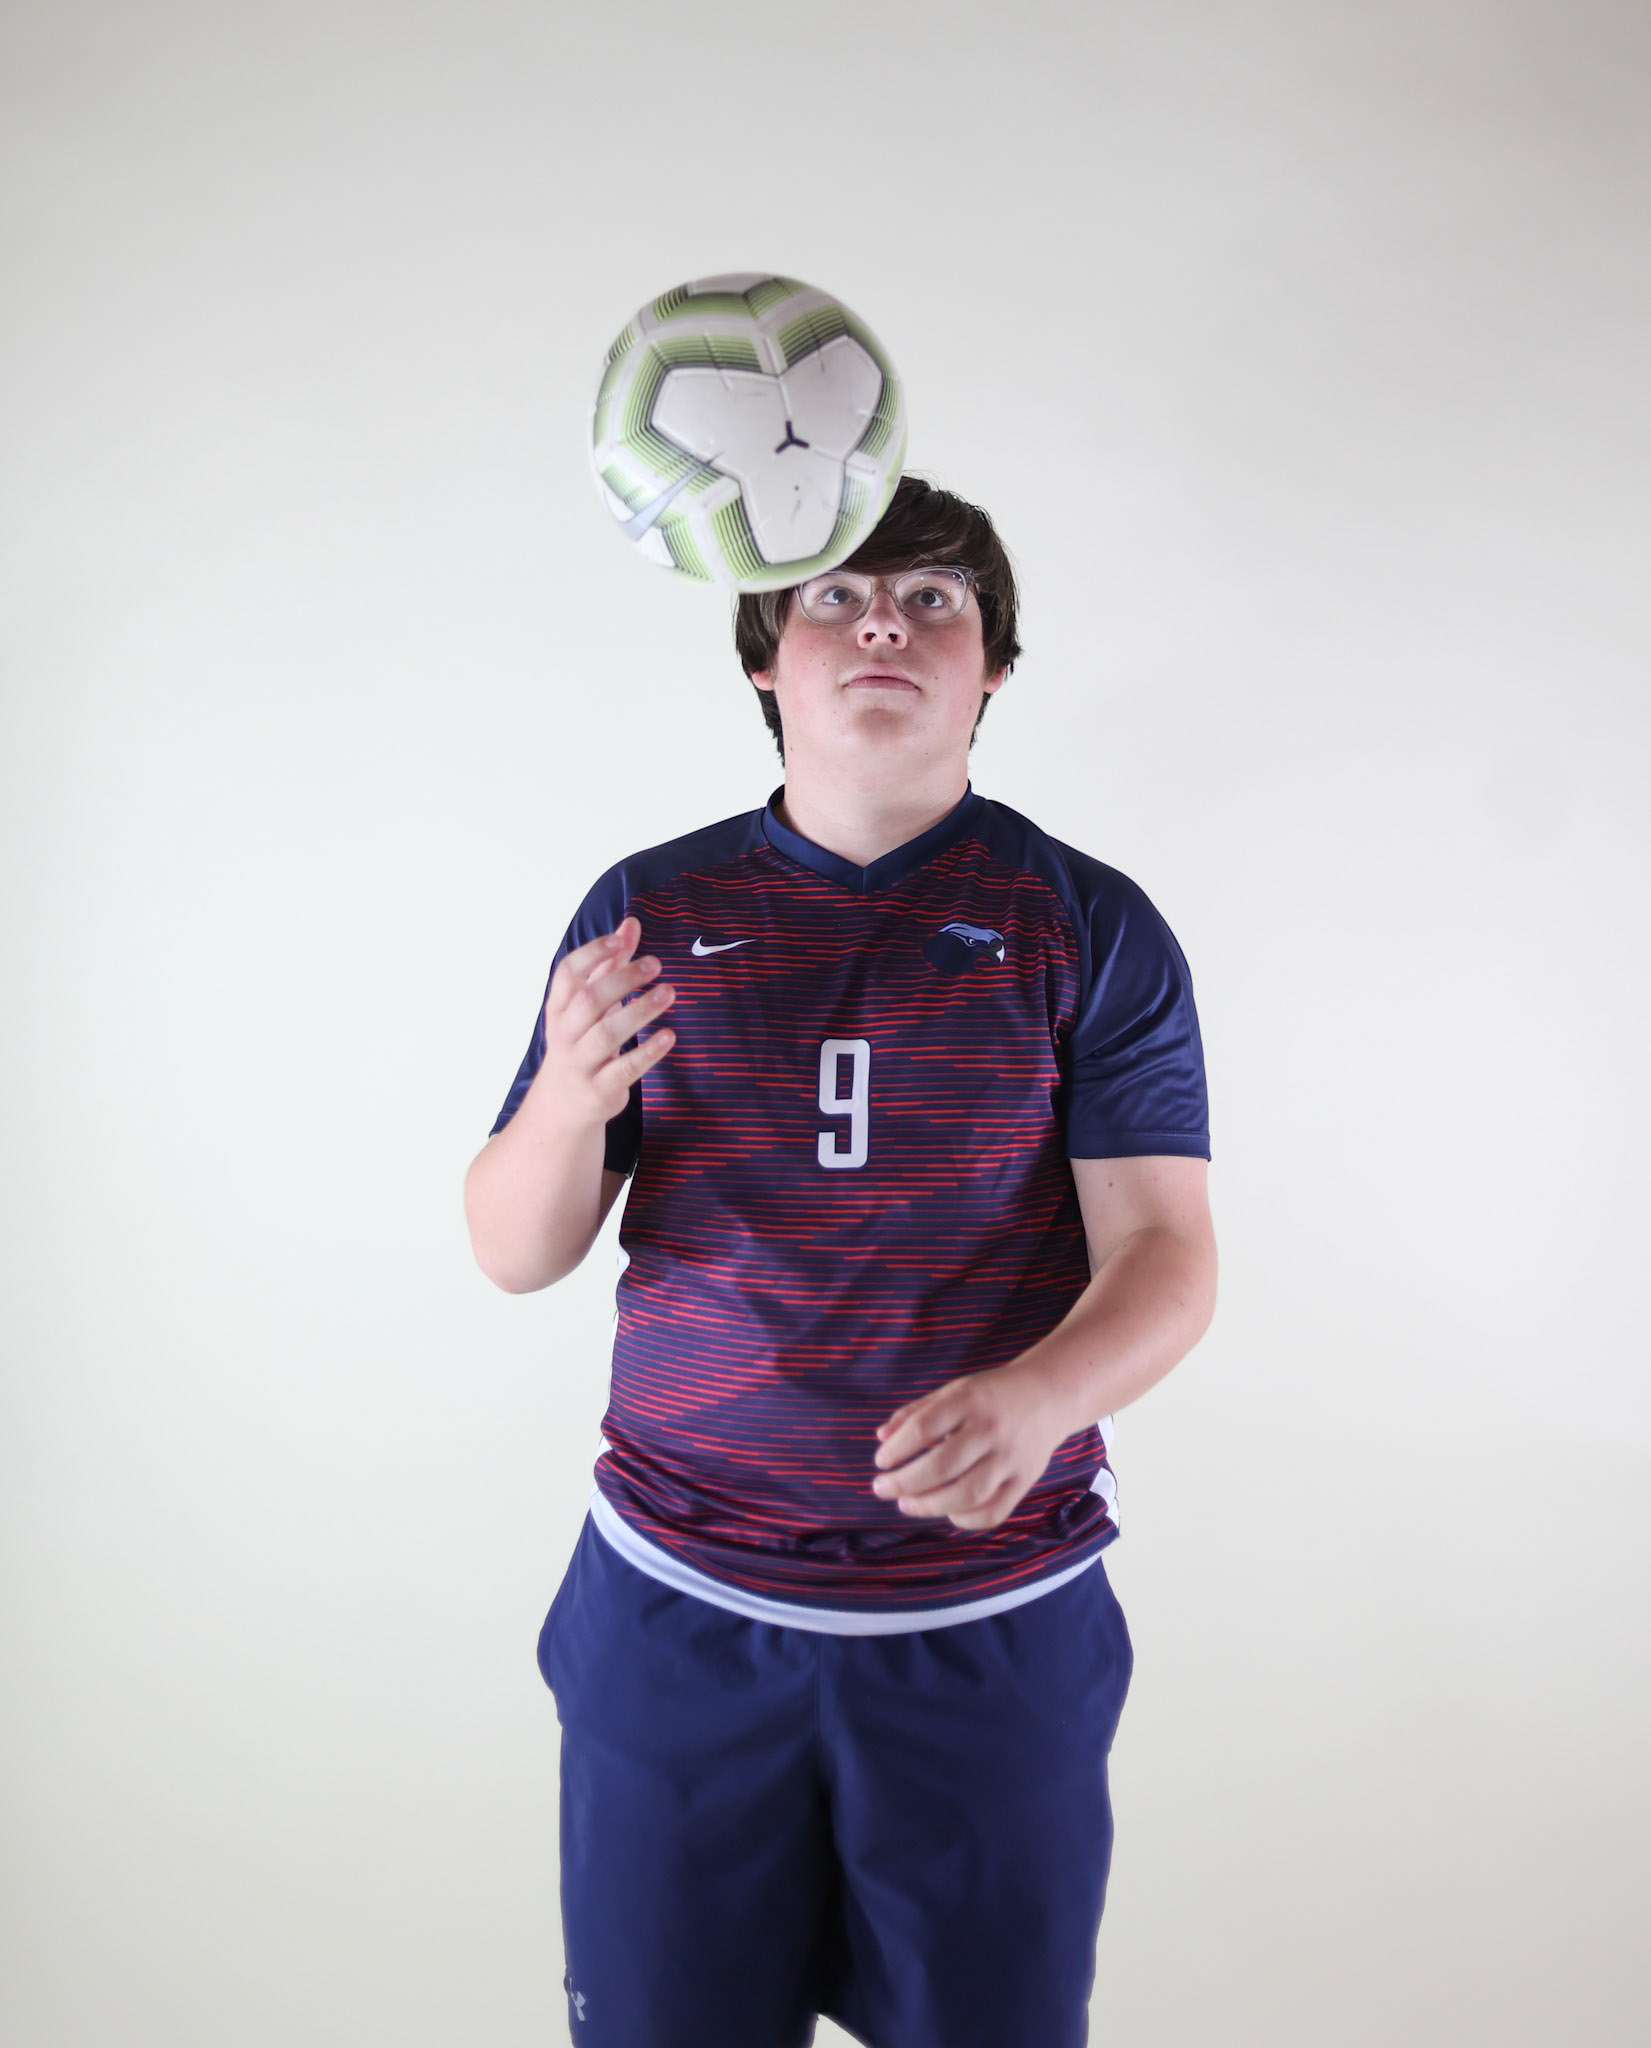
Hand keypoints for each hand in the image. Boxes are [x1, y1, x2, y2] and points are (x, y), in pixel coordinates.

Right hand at [529, 917, 674, 1132]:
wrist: (562, 1106)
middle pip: (589, 1001)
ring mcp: (581, 1064)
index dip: (591, 955)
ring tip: (669, 992)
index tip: (618, 941)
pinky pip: (625, 1069)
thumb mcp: (589, 1005)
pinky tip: (669, 1036)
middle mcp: (565, 1034)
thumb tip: (631, 923)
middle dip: (622, 980)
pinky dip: (648, 1052)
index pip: (567, 975)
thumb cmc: (581, 1043)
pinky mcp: (600, 1090)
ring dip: (640, 1011)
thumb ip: (611, 965)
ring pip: (607, 1034)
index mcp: (559, 1009)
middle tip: (655, 964)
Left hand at [871, 1361, 1073, 1530]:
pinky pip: (993, 1512)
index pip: (923, 1429)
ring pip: (967, 1494)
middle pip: (941, 1466)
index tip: (881, 1462)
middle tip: (881, 1488)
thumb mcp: (953, 1391)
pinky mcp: (1024, 1480)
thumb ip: (916, 1412)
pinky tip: (947, 1512)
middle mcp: (991, 1430)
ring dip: (929, 1506)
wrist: (1048, 1395)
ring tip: (906, 1504)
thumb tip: (882, 1439)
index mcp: (970, 1400)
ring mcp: (1011, 1458)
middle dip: (904, 1482)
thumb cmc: (991, 1395)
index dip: (896, 1450)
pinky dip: (966, 1520)